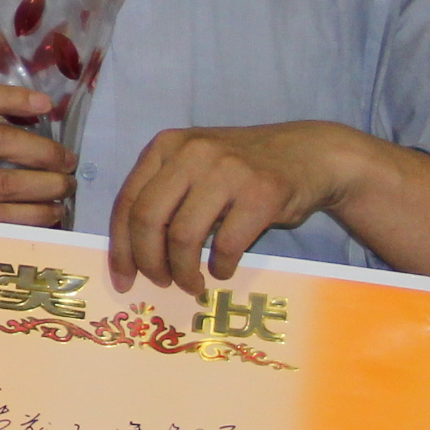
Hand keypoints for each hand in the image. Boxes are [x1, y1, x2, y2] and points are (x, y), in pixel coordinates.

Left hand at [104, 123, 352, 298]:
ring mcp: (227, 170)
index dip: (120, 247)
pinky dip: (220, 267)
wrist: (309, 154)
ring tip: (191, 284)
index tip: (122, 279)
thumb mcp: (193, 166)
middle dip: (148, 262)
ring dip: (184, 271)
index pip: (127, 201)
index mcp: (166, 146)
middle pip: (148, 219)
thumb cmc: (242, 169)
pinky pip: (226, 245)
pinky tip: (222, 270)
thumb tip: (132, 255)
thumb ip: (163, 195)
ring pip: (184, 236)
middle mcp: (192, 153)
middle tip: (159, 282)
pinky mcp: (261, 193)